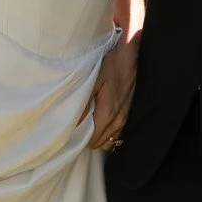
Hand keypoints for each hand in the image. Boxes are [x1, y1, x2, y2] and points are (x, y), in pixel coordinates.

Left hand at [83, 36, 137, 151]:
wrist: (132, 57)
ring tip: (91, 124)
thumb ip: (81, 104)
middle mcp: (119, 121)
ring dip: (100, 136)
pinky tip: (103, 121)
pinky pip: (119, 134)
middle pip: (100, 143)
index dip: (81, 138)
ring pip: (110, 140)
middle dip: (89, 138)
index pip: (92, 140)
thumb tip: (69, 122)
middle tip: (80, 126)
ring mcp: (127, 120)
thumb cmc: (111, 66)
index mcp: (107, 114)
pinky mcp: (132, 115)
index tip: (73, 131)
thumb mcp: (92, 81)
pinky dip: (110, 132)